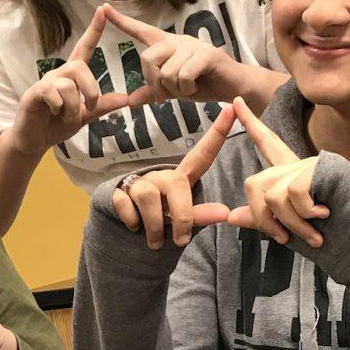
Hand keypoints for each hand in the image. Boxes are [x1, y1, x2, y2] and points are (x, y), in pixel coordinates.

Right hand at [9, 6, 131, 156]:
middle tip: (89, 108)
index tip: (102, 10)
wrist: (34, 141)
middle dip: (91, 89)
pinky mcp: (34, 94)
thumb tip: (125, 98)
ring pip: (68, 83)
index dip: (93, 30)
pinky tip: (54, 112)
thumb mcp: (84, 116)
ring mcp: (45, 83)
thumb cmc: (57, 125)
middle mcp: (58, 75)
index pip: (84, 48)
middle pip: (79, 66)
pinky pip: (52, 92)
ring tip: (68, 116)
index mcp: (71, 77)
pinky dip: (59, 106)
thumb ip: (102, 107)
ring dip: (74, 105)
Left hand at [103, 4, 243, 103]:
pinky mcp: (207, 54)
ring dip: (174, 89)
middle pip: (148, 57)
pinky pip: (183, 75)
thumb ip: (153, 92)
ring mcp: (193, 46)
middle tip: (165, 95)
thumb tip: (130, 101)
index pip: (142, 31)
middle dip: (153, 82)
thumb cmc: (204, 85)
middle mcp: (178, 41)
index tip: (104, 8)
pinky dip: (186, 89)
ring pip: (166, 71)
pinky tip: (196, 88)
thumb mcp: (173, 91)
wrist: (234, 88)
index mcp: (168, 46)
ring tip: (188, 89)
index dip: (122, 21)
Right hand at [112, 105, 235, 248]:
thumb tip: (226, 213)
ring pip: (148, 196)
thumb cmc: (161, 225)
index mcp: (181, 179)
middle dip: (181, 217)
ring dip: (155, 226)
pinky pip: (126, 205)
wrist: (125, 236)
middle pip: (175, 184)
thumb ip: (200, 216)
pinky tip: (133, 228)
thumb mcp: (182, 221)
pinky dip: (132, 222)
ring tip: (155, 242)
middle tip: (180, 241)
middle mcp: (161, 175)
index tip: (233, 107)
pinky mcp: (117, 191)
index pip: (202, 154)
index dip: (218, 131)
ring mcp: (137, 182)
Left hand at [226, 98, 328, 246]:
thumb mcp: (290, 228)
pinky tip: (325, 214)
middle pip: (254, 184)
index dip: (250, 123)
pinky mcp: (320, 167)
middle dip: (262, 219)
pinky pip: (292, 193)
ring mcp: (309, 163)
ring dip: (290, 224)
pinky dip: (305, 214)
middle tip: (282, 239)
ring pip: (272, 196)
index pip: (266, 145)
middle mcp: (298, 164)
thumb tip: (230, 216)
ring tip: (312, 234)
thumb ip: (263, 219)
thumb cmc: (332, 233)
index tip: (235, 101)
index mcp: (290, 174)